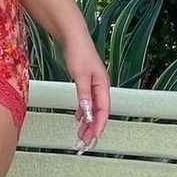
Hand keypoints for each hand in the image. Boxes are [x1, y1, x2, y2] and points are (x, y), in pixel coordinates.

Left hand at [61, 32, 110, 151]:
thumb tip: (86, 112)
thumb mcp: (80, 75)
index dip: (99, 124)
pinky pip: (87, 101)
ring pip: (92, 108)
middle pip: (98, 111)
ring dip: (87, 121)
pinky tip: (78, 117)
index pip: (103, 110)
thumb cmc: (78, 51)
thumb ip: (83, 94)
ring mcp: (93, 84)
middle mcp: (100, 86)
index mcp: (102, 85)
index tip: (93, 137)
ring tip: (81, 134)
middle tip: (85, 141)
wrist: (73, 36)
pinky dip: (83, 111)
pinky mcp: (85, 81)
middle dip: (92, 127)